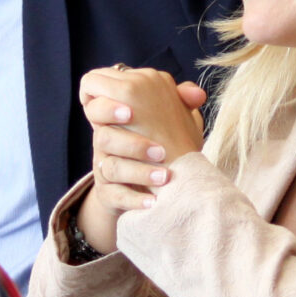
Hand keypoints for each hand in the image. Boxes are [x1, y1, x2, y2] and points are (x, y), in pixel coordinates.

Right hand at [72, 66, 207, 252]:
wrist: (150, 183)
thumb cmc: (158, 142)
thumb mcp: (167, 121)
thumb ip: (180, 102)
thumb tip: (198, 94)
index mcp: (115, 117)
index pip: (97, 106)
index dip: (106, 104)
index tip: (131, 113)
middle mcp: (106, 140)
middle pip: (102, 136)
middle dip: (129, 142)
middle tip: (160, 151)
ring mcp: (104, 167)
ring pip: (110, 166)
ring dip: (138, 172)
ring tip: (165, 177)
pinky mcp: (107, 192)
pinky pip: (114, 195)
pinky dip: (134, 199)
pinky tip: (153, 202)